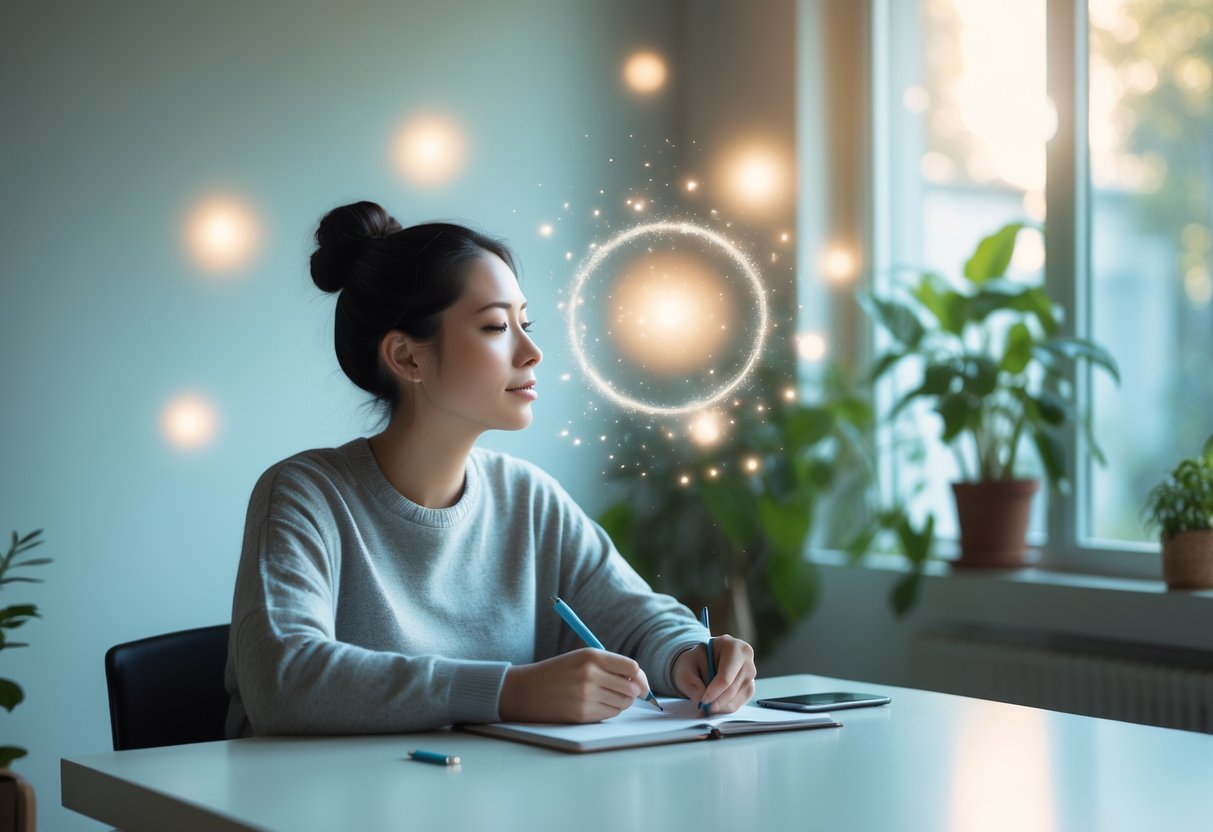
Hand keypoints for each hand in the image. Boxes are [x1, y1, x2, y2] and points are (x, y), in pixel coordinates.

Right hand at [499, 648, 653, 722]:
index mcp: (591, 656)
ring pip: (622, 703)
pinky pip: (610, 714)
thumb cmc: (557, 673)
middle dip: (632, 692)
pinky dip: (608, 711)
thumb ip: (609, 666)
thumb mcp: (581, 658)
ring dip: (620, 702)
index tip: (641, 684)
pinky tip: (594, 705)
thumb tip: (639, 682)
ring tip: (603, 697)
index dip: (640, 677)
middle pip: (630, 688)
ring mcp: (586, 695)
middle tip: (622, 692)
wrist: (526, 691)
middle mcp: (590, 674)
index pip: (631, 668)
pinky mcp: (582, 714)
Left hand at [671, 634, 755, 714]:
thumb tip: (699, 696)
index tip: (703, 700)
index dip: (715, 691)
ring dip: (720, 706)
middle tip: (703, 709)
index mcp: (732, 647)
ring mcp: (750, 674)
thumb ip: (690, 681)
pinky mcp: (749, 687)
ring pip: (737, 697)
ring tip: (706, 707)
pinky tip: (715, 705)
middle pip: (733, 688)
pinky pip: (739, 703)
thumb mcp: (686, 665)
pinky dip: (725, 707)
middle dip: (717, 701)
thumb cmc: (696, 660)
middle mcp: (746, 659)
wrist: (703, 661)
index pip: (726, 674)